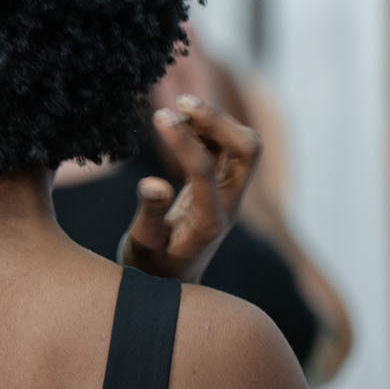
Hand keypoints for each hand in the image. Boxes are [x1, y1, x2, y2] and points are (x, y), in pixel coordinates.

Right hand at [119, 94, 263, 282]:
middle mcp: (229, 204)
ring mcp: (230, 195)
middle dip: (219, 120)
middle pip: (248, 150)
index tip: (159, 116)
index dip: (183, 140)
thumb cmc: (151, 269)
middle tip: (181, 103)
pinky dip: (210, 129)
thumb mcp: (141, 248)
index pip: (205, 170)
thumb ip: (149, 216)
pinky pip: (228, 149)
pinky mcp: (224, 187)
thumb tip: (152, 183)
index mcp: (209, 222)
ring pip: (242, 145)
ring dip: (216, 121)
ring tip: (178, 108)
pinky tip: (183, 124)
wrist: (171, 284)